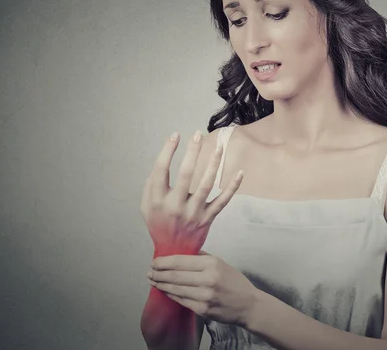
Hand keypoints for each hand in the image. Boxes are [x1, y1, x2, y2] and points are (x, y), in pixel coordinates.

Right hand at [140, 130, 243, 256]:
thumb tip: (164, 157)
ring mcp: (193, 213)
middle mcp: (175, 206)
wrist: (172, 252)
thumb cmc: (158, 223)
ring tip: (218, 147)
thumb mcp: (146, 205)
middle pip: (186, 173)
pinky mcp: (207, 219)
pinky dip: (232, 187)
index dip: (167, 150)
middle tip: (197, 134)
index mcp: (158, 200)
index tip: (175, 135)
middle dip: (192, 151)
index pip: (161, 169)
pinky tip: (240, 173)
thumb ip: (151, 183)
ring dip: (213, 164)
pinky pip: (222, 201)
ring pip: (206, 184)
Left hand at [148, 250, 258, 327]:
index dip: (163, 262)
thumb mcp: (220, 262)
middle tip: (149, 271)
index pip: (180, 261)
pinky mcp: (203, 309)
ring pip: (175, 289)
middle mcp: (207, 279)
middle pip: (175, 276)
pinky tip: (164, 290)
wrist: (248, 305)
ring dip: (161, 284)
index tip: (154, 261)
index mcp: (211, 264)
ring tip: (152, 280)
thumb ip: (201, 257)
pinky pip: (181, 300)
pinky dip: (170, 294)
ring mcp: (204, 296)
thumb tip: (180, 252)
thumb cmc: (234, 281)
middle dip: (158, 273)